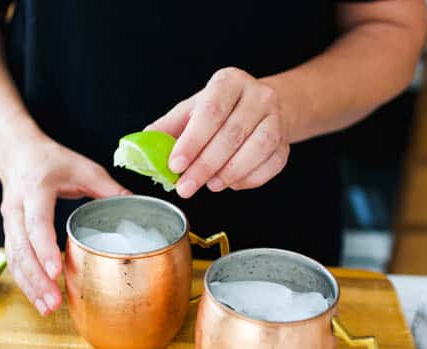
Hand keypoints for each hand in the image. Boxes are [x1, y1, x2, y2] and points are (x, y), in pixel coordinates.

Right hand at [0, 134, 129, 315]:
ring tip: (47, 309)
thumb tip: (139, 207)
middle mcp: (16, 208)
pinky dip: (25, 281)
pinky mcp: (9, 233)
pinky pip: (13, 261)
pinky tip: (39, 299)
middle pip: (20, 248)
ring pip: (14, 259)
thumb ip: (109, 188)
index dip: (44, 248)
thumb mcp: (83, 168)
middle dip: (36, 278)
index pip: (36, 222)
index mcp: (35, 189)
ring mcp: (8, 222)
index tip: (56, 271)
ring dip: (29, 286)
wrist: (17, 153)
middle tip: (53, 303)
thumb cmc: (50, 161)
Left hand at [146, 67, 289, 197]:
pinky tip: (230, 184)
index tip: (175, 165)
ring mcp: (277, 118)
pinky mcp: (286, 142)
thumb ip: (167, 128)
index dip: (192, 141)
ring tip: (209, 185)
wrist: (259, 108)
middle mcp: (258, 96)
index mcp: (229, 82)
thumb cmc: (219, 110)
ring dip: (229, 173)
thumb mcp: (190, 111)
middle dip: (205, 166)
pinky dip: (249, 179)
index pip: (211, 111)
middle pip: (232, 134)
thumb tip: (140, 147)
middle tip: (185, 187)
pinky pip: (271, 164)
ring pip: (256, 149)